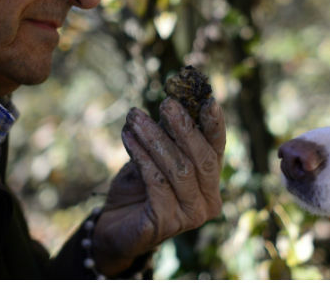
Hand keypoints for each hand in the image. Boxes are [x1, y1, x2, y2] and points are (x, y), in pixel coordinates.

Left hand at [92, 97, 225, 275]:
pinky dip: (142, 157)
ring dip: (155, 138)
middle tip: (166, 103)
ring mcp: (191, 216)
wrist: (112, 229)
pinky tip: (128, 138)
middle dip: (184, 127)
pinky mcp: (167, 223)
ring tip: (135, 118)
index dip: (214, 124)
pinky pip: (157, 183)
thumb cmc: (138, 190)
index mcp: (211, 183)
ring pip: (179, 169)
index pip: (216, 149)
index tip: (208, 100)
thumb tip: (172, 106)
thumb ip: (168, 140)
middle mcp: (209, 202)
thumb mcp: (155, 159)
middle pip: (201, 159)